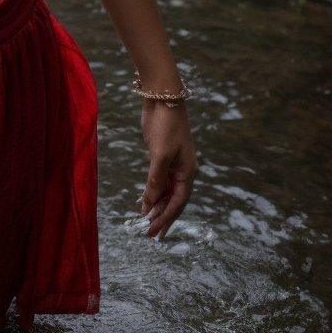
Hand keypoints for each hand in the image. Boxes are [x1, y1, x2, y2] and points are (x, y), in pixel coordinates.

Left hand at [139, 102, 196, 239]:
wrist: (163, 98)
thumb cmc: (166, 125)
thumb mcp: (160, 154)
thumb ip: (155, 180)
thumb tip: (149, 203)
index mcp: (187, 171)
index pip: (177, 202)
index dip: (165, 218)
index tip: (154, 232)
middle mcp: (182, 170)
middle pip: (173, 200)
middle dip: (162, 217)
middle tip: (149, 234)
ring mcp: (172, 164)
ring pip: (165, 192)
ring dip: (155, 206)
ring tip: (144, 221)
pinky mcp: (161, 157)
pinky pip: (158, 181)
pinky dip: (152, 192)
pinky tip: (144, 201)